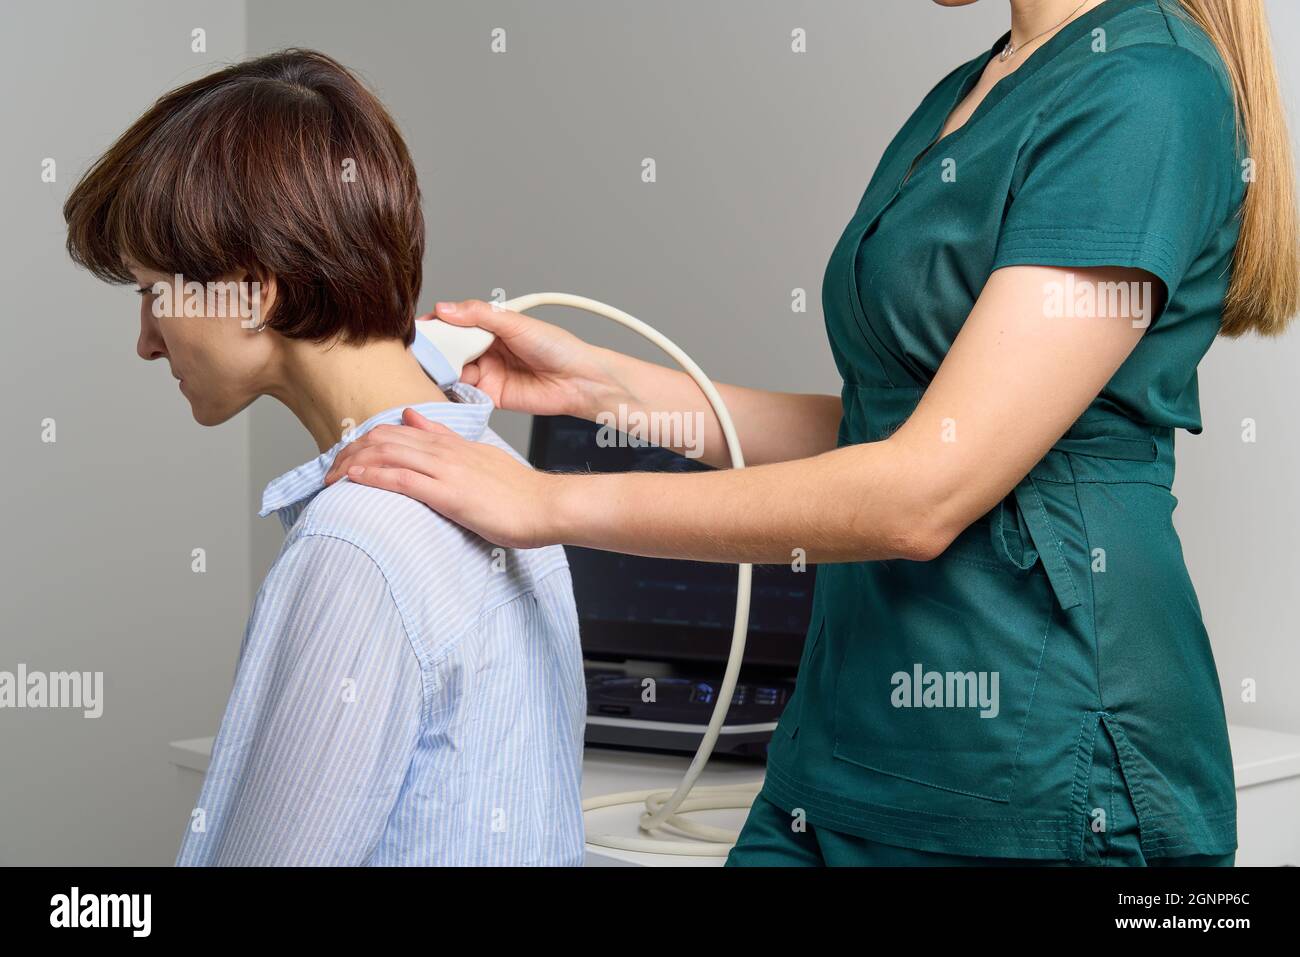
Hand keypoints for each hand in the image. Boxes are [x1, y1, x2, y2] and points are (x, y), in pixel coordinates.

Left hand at [323, 408, 562, 548]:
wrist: (545, 506)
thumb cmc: (517, 491)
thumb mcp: (478, 455)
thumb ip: (443, 436)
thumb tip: (411, 416)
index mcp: (451, 443)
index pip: (397, 431)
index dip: (366, 441)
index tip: (347, 457)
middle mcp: (445, 451)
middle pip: (385, 439)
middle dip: (350, 453)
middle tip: (329, 470)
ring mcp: (447, 470)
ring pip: (389, 455)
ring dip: (354, 465)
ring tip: (331, 476)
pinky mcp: (450, 494)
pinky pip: (404, 479)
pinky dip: (375, 477)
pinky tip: (355, 479)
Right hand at [425, 298, 625, 417]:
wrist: (579, 380)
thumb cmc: (556, 346)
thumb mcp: (515, 323)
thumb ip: (479, 315)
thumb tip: (444, 308)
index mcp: (489, 328)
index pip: (453, 325)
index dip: (435, 327)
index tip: (416, 330)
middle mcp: (484, 351)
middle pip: (448, 351)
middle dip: (433, 352)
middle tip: (417, 354)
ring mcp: (485, 374)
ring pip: (451, 373)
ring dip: (439, 373)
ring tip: (426, 372)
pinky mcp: (489, 397)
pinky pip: (463, 396)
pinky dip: (451, 394)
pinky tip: (442, 390)